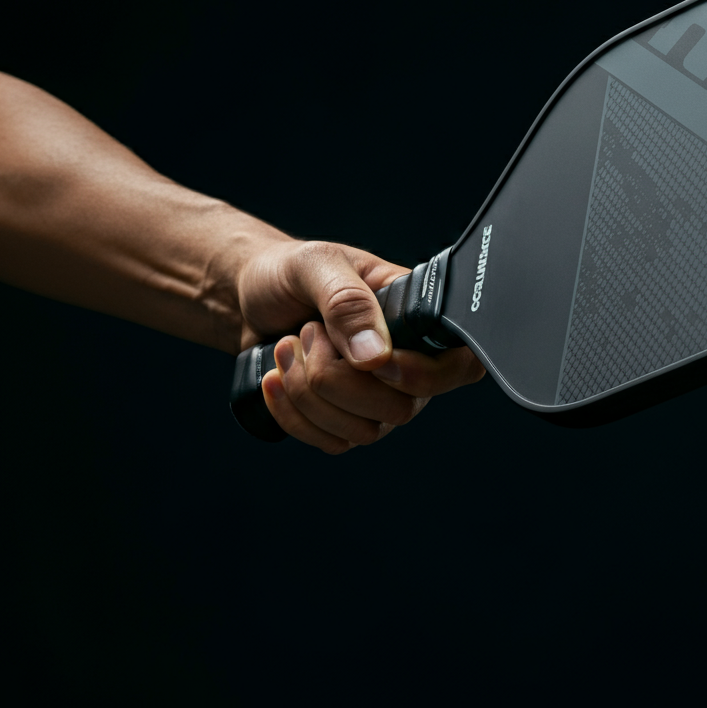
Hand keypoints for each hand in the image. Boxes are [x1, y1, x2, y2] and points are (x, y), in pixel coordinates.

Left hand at [236, 240, 484, 452]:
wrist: (247, 297)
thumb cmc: (289, 273)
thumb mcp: (315, 265)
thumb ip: (347, 302)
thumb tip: (377, 357)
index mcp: (415, 316)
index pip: (459, 362)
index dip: (421, 375)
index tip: (371, 361)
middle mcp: (406, 362)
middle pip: (403, 408)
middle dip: (337, 377)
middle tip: (307, 331)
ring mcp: (377, 396)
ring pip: (366, 432)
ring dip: (309, 394)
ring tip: (287, 348)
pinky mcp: (343, 420)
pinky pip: (333, 442)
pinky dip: (294, 415)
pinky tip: (274, 378)